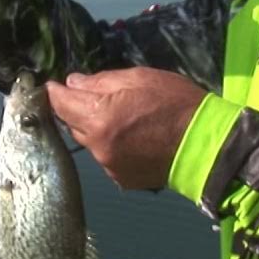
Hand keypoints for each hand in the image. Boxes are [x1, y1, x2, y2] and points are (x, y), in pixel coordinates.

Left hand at [48, 68, 206, 190]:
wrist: (207, 145)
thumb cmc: (176, 103)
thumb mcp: (139, 79)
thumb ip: (100, 81)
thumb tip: (72, 82)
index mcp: (99, 117)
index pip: (60, 103)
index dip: (53, 92)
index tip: (51, 85)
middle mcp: (97, 146)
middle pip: (72, 124)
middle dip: (78, 110)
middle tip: (95, 97)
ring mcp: (109, 166)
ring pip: (89, 142)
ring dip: (96, 129)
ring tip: (122, 118)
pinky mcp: (121, 179)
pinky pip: (106, 157)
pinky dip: (112, 146)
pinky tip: (132, 138)